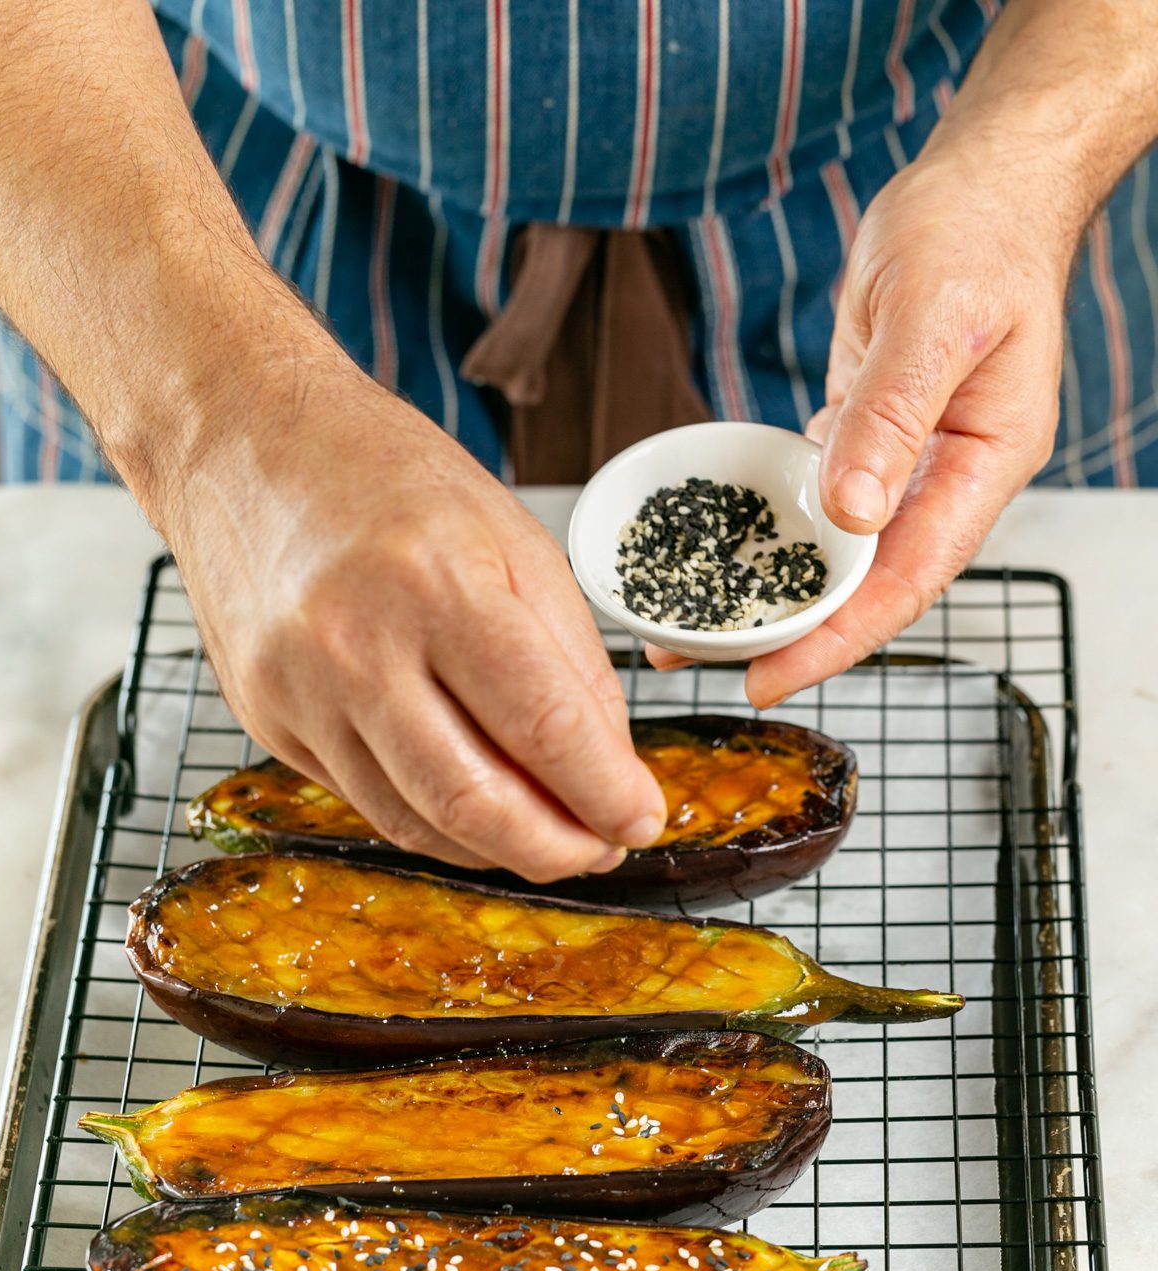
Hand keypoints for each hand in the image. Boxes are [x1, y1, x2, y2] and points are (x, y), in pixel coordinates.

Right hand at [158, 328, 665, 882]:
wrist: (242, 445)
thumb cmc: (386, 476)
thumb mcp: (513, 539)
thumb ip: (568, 658)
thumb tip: (606, 766)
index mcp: (436, 583)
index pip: (542, 724)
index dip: (604, 792)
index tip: (641, 819)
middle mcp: (355, 646)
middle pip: (473, 800)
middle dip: (554, 849)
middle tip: (602, 850)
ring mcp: (299, 691)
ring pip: (415, 820)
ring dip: (496, 850)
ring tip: (549, 840)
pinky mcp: (266, 720)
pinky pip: (366, 801)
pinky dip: (433, 823)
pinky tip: (476, 815)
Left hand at [650, 145, 1077, 698]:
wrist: (983, 181)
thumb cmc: (978, 232)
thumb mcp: (933, 315)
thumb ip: (894, 413)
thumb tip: (852, 512)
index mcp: (983, 463)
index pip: (909, 577)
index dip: (840, 637)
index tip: (772, 677)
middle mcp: (947, 477)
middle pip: (871, 582)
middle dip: (798, 634)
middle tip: (716, 669)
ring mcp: (910, 461)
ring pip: (841, 550)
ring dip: (778, 591)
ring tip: (699, 626)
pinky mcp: (870, 437)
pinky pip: (822, 502)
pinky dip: (776, 531)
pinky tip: (727, 554)